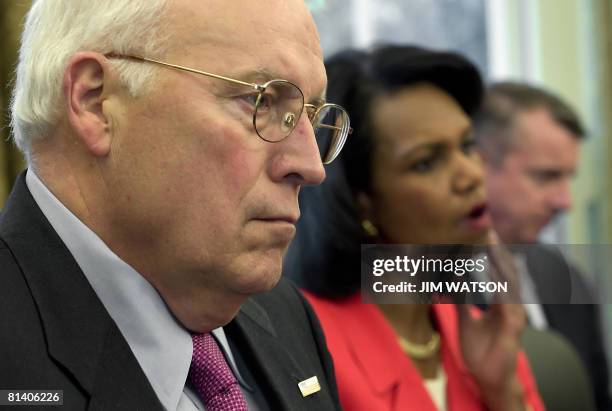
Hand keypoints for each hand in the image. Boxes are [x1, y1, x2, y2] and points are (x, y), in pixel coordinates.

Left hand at [458, 231, 527, 409]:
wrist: (489, 379)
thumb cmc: (481, 351)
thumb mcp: (465, 321)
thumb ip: (462, 302)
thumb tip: (453, 282)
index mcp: (500, 302)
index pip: (497, 272)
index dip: (490, 253)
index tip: (482, 233)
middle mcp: (509, 304)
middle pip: (506, 272)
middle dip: (497, 250)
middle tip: (488, 229)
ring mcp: (514, 314)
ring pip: (509, 283)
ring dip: (500, 263)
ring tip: (491, 243)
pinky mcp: (513, 327)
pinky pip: (508, 303)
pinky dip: (501, 288)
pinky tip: (494, 275)